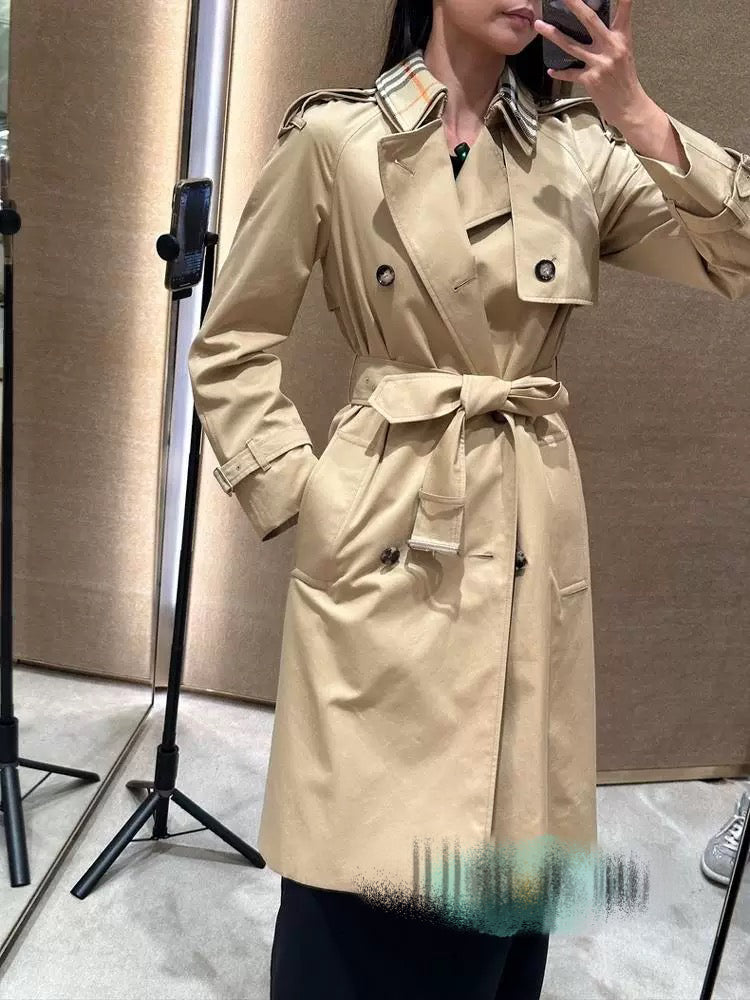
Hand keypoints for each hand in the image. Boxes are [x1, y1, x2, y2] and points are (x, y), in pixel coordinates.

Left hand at [534, 0, 651, 131]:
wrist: (628, 105)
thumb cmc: (624, 79)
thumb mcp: (624, 52)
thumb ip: (610, 37)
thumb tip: (594, 26)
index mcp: (622, 38)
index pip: (623, 10)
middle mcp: (611, 47)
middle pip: (590, 20)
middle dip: (575, 5)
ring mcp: (599, 63)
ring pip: (570, 45)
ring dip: (552, 34)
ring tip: (539, 24)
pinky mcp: (590, 79)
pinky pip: (569, 73)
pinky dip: (559, 72)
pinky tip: (551, 69)